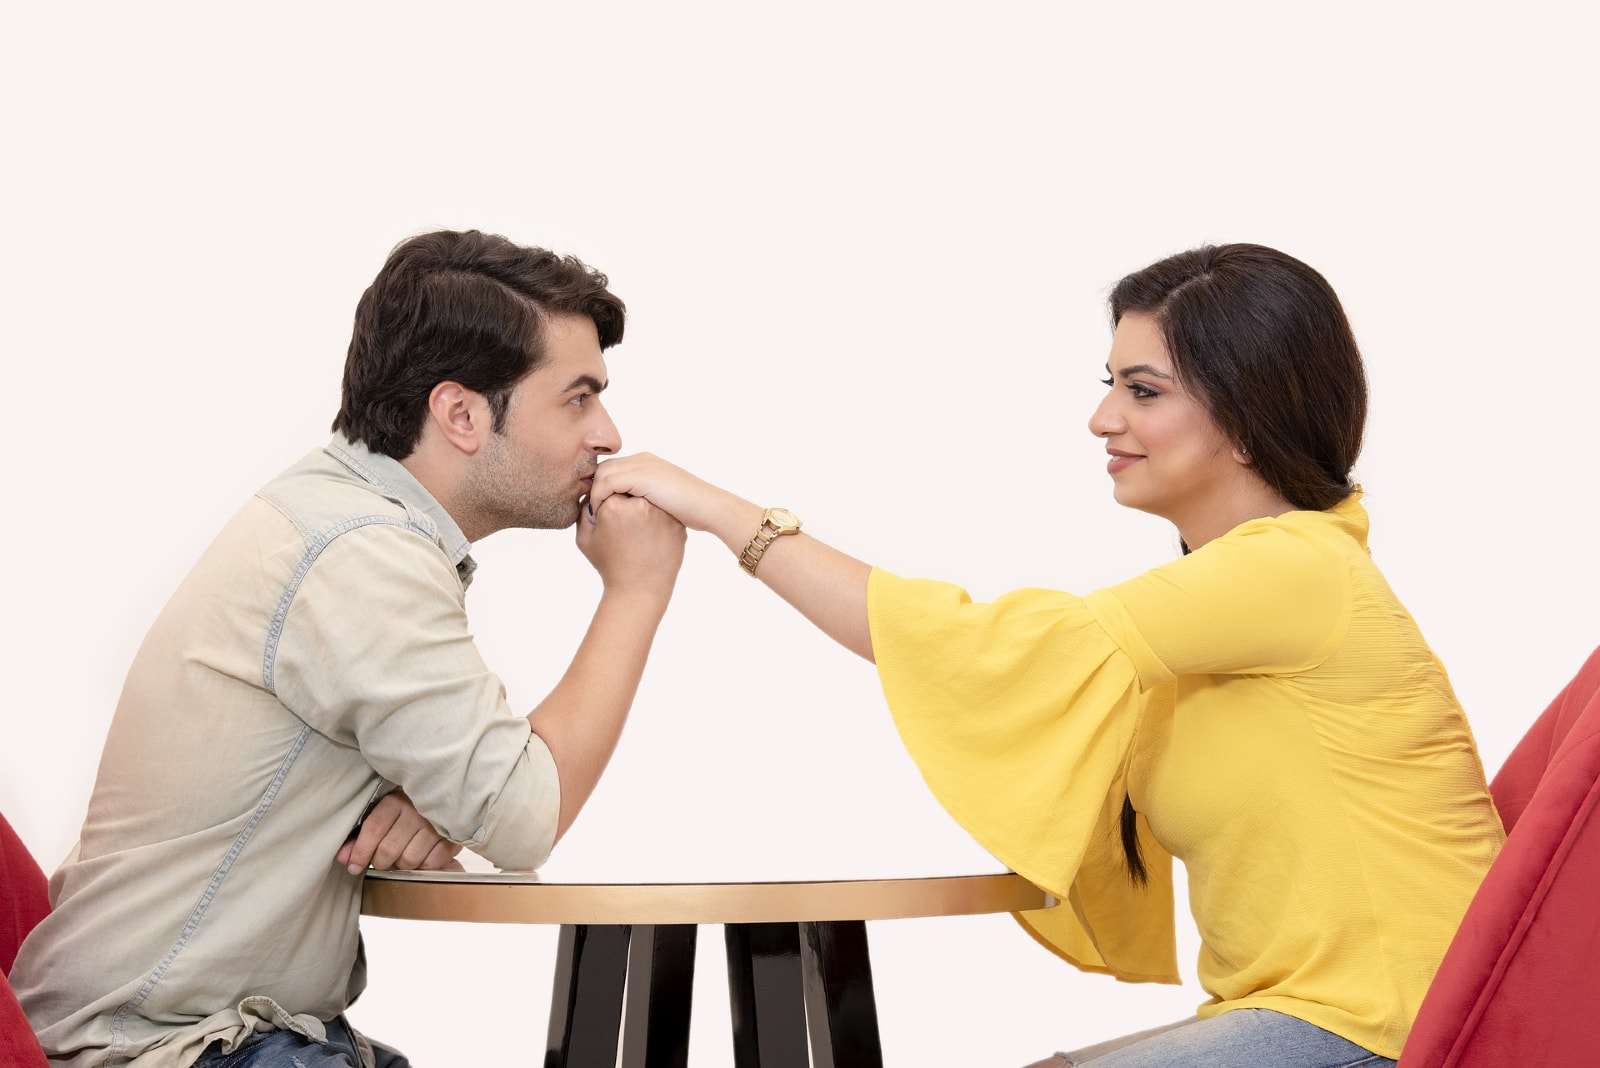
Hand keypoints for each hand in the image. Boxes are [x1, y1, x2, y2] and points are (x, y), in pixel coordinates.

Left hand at [337, 790, 463, 874]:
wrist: (444, 800)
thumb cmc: (405, 814)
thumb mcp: (380, 818)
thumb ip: (359, 837)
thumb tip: (342, 858)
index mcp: (394, 801)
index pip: (373, 829)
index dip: (360, 852)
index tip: (354, 867)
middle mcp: (415, 810)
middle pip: (388, 850)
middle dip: (380, 862)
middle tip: (382, 860)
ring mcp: (435, 824)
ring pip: (409, 860)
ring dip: (403, 864)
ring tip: (404, 853)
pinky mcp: (452, 837)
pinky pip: (431, 863)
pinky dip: (424, 865)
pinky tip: (422, 854)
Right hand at [575, 491, 685, 599]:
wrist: (639, 590)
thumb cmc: (610, 566)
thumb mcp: (585, 538)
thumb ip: (584, 510)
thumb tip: (593, 493)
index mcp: (615, 506)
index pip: (610, 488)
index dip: (608, 503)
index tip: (611, 521)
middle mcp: (641, 505)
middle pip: (632, 490)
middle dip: (627, 502)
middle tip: (626, 527)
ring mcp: (663, 513)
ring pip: (651, 499)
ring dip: (645, 509)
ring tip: (639, 533)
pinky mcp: (677, 524)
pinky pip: (665, 513)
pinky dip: (659, 520)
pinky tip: (652, 538)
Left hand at [587, 453, 742, 532]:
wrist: (708, 507)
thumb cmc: (693, 511)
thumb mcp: (666, 501)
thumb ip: (650, 500)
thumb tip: (638, 514)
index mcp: (649, 463)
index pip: (615, 469)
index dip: (602, 488)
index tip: (596, 508)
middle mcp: (643, 459)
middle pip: (605, 468)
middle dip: (593, 488)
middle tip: (588, 511)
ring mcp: (642, 465)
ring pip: (602, 473)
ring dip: (593, 494)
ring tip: (592, 515)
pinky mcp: (641, 476)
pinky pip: (607, 483)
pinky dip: (599, 497)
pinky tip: (599, 514)